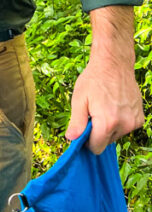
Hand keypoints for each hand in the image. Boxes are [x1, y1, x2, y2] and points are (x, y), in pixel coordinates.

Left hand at [66, 6, 143, 153]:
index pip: (96, 147)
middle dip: (97, 133)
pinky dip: (119, 122)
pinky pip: (125, 128)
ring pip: (116, 135)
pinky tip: (114, 107)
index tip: (83, 130)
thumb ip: (77, 122)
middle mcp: (123, 125)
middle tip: (93, 113)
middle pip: (106, 142)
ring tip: (104, 107)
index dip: (87, 142)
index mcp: (107, 122)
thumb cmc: (93, 80)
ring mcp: (134, 122)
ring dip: (108, 127)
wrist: (114, 64)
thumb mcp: (79, 99)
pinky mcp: (140, 118)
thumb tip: (71, 139)